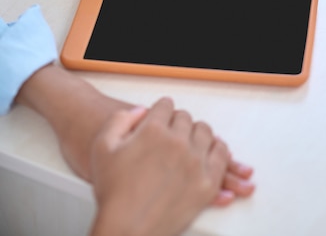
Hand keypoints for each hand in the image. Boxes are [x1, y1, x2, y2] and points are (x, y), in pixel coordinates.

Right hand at [89, 97, 254, 235]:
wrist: (126, 231)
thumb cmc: (113, 193)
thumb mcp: (102, 147)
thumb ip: (120, 120)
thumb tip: (140, 111)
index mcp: (153, 130)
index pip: (166, 105)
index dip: (160, 111)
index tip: (161, 117)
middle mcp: (177, 143)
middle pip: (186, 118)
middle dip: (176, 123)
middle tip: (171, 134)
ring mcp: (195, 163)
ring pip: (205, 132)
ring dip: (196, 134)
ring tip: (188, 142)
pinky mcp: (208, 183)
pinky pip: (221, 155)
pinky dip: (216, 150)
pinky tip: (207, 153)